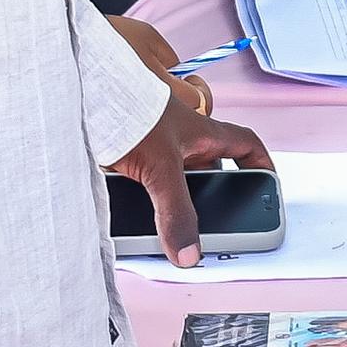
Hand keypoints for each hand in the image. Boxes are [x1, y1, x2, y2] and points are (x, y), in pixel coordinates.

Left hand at [105, 73, 274, 267]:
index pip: (244, 145)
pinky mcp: (125, 151)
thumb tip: (188, 253)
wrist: (77, 94)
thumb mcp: (161, 166)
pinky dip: (138, 195)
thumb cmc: (127, 108)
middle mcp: (179, 136)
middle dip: (213, 191)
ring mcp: (152, 142)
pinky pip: (139, 179)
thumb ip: (176, 212)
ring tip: (167, 225)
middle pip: (208, 165)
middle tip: (214, 220)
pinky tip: (128, 212)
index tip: (269, 181)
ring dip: (172, 196)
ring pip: (172, 174)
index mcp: (201, 132)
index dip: (261, 163)